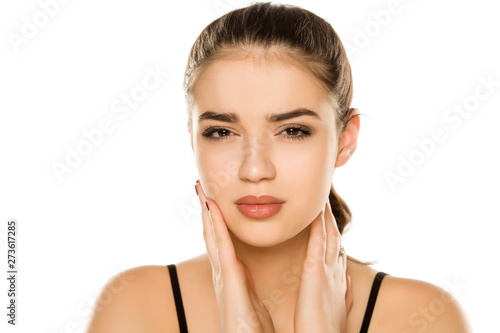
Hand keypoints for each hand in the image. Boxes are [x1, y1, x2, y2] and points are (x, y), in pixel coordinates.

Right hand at [195, 180, 274, 332]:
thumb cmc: (252, 330)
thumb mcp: (250, 300)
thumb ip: (246, 284)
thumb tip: (244, 270)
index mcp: (230, 276)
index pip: (221, 242)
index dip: (215, 221)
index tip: (213, 201)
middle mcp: (222, 273)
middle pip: (212, 235)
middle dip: (206, 211)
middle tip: (201, 187)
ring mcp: (223, 276)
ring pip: (213, 236)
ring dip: (207, 212)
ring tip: (201, 190)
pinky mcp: (228, 280)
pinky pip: (222, 247)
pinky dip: (216, 226)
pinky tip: (212, 209)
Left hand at [294, 199, 352, 332]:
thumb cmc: (324, 330)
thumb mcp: (338, 308)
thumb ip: (343, 293)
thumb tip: (348, 281)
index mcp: (337, 281)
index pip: (336, 252)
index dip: (335, 235)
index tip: (333, 222)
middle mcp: (335, 272)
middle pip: (335, 239)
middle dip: (333, 220)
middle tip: (329, 201)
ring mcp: (326, 270)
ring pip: (328, 235)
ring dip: (326, 216)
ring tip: (323, 198)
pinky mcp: (314, 271)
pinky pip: (316, 241)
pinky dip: (317, 224)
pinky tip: (315, 210)